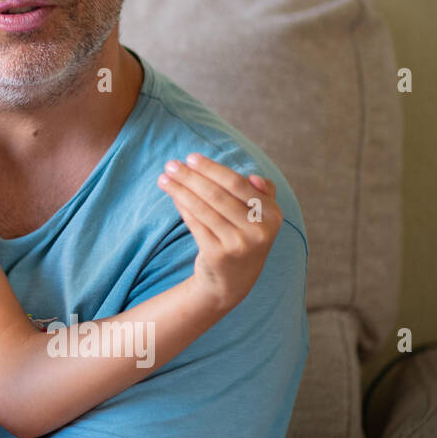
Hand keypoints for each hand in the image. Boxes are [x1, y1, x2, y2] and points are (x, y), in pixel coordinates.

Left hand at [157, 152, 283, 310]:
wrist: (233, 280)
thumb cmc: (244, 236)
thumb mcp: (261, 217)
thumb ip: (261, 193)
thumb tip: (252, 176)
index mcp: (273, 215)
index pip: (238, 184)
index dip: (212, 169)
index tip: (191, 157)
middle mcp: (258, 231)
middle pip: (217, 195)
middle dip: (190, 177)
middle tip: (171, 165)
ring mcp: (238, 245)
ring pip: (203, 209)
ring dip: (179, 190)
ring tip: (164, 178)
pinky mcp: (217, 255)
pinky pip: (195, 224)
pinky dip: (183, 208)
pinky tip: (173, 196)